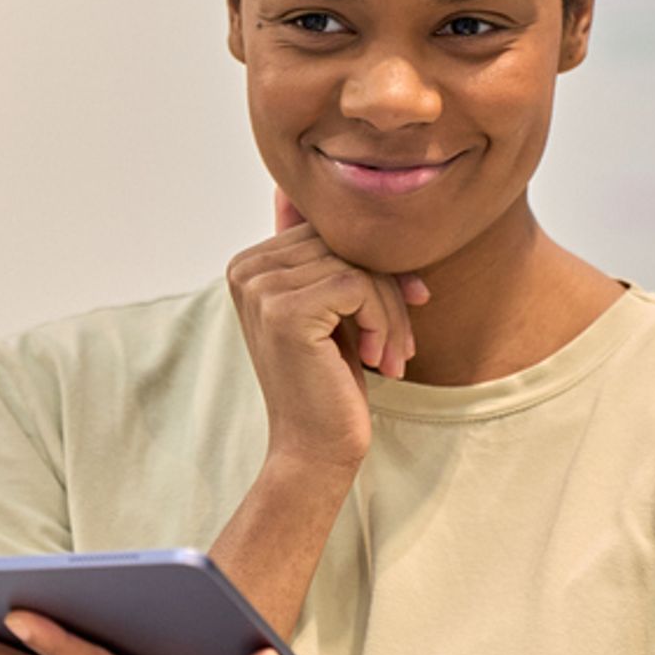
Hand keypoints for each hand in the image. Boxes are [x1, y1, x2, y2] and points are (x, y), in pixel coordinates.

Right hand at [224, 189, 430, 471]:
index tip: (408, 305)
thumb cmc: (331, 381)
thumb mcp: (334, 310)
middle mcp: (246, 269)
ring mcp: (260, 288)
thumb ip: (331, 258)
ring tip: (392, 357)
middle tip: (402, 343)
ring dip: (392, 314)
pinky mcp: (284, 310)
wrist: (314, 448)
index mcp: (250, 263)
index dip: (378, 267)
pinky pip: (359, 286)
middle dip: (389, 290)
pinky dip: (385, 322)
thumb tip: (358, 206)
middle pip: (346, 244)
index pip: (332, 232)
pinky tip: (382, 361)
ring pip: (359, 266)